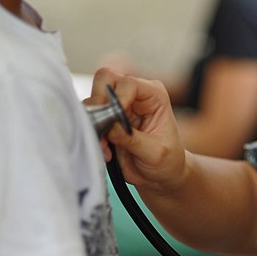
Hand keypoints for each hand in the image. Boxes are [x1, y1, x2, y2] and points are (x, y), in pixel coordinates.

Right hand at [87, 68, 185, 189]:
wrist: (161, 175)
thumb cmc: (167, 160)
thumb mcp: (155, 153)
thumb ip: (132, 139)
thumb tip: (111, 127)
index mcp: (153, 95)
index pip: (128, 82)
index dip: (117, 98)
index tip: (115, 121)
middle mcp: (134, 95)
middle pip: (105, 80)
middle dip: (99, 104)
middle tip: (103, 129)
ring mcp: (118, 105)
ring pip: (92, 100)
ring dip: (94, 124)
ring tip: (106, 148)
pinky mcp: (106, 119)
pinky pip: (89, 118)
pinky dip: (92, 134)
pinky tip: (106, 151)